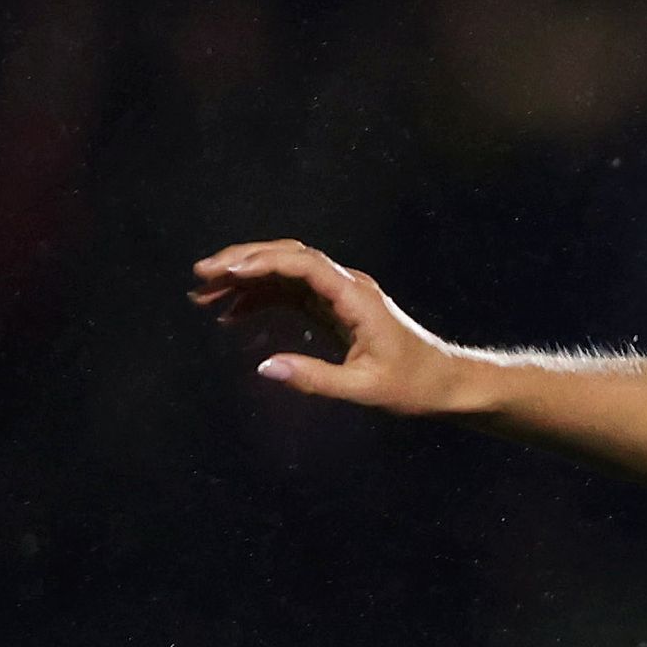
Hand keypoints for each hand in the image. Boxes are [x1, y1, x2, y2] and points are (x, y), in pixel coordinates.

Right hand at [190, 239, 480, 415]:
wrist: (446, 382)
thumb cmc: (414, 385)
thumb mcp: (365, 389)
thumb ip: (316, 380)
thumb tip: (265, 368)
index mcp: (356, 297)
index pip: (303, 263)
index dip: (261, 262)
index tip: (224, 272)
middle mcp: (346, 286)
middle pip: (287, 256)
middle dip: (242, 262)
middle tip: (200, 276)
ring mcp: (339, 294)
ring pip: (284, 272)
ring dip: (244, 280)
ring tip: (203, 298)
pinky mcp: (334, 307)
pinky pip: (291, 293)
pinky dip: (260, 298)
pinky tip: (232, 314)